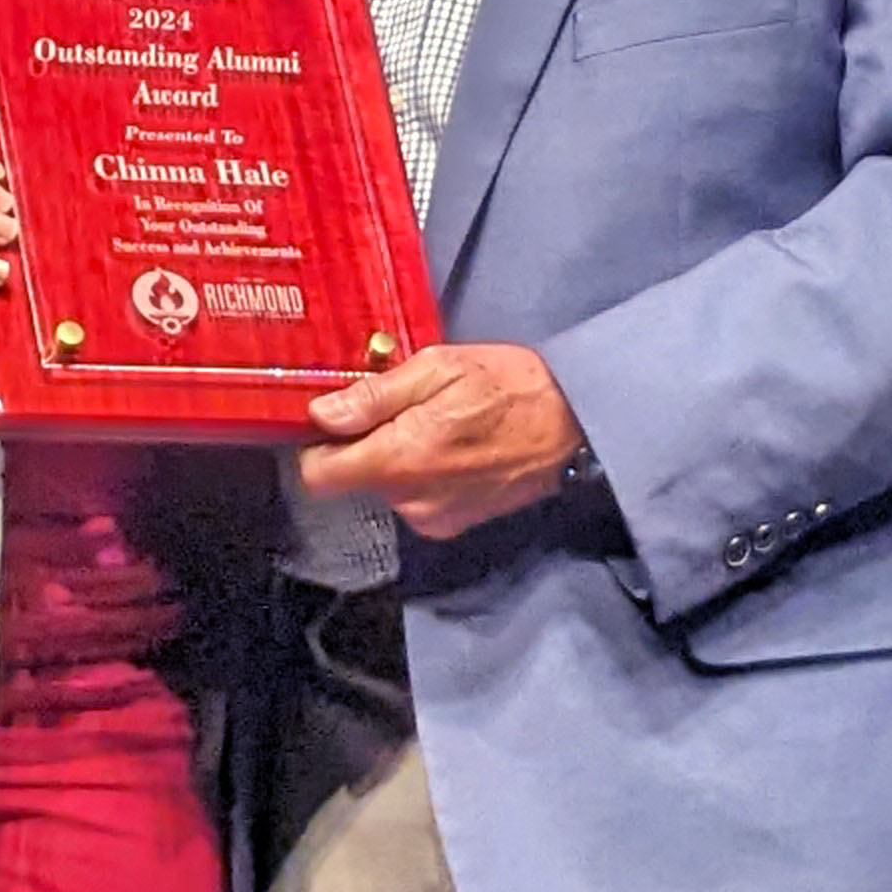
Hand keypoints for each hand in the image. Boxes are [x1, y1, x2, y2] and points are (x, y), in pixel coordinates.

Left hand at [295, 342, 585, 540]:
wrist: (574, 425)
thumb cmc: (508, 385)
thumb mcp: (439, 368)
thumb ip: (375, 396)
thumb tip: (320, 414)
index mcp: (399, 459)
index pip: (318, 476)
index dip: (316, 446)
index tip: (332, 420)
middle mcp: (410, 500)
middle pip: (353, 478)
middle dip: (365, 443)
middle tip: (401, 405)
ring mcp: (433, 517)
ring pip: (386, 487)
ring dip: (397, 457)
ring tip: (435, 422)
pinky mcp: (454, 524)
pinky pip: (415, 498)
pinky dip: (422, 475)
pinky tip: (453, 447)